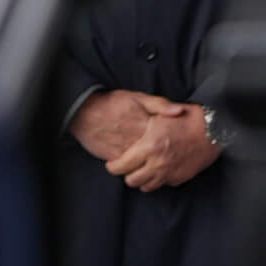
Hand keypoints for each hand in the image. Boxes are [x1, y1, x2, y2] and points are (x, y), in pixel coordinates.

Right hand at [69, 89, 184, 161]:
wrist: (85, 113)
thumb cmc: (113, 103)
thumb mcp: (139, 98)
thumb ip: (160, 105)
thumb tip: (180, 111)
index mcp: (146, 124)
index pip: (167, 138)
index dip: (175, 142)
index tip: (179, 144)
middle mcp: (137, 140)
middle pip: (157, 155)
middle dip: (165, 157)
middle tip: (171, 158)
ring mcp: (125, 150)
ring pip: (143, 164)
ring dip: (151, 165)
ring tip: (157, 163)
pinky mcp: (114, 158)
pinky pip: (129, 167)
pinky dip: (136, 168)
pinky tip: (141, 165)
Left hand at [106, 102, 220, 191]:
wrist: (215, 129)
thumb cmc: (188, 118)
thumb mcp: (161, 113)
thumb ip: (142, 124)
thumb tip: (128, 130)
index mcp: (149, 147)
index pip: (121, 166)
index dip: (113, 166)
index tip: (112, 163)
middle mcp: (157, 163)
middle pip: (131, 181)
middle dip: (127, 174)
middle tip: (128, 167)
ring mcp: (169, 173)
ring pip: (146, 187)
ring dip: (142, 179)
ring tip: (143, 170)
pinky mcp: (180, 178)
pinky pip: (163, 184)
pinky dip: (159, 179)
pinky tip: (161, 168)